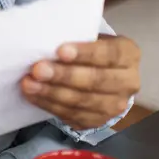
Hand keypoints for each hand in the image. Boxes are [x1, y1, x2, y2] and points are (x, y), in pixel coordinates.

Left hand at [21, 35, 140, 130]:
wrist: (103, 76)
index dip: (85, 53)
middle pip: (95, 81)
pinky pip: (72, 115)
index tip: (60, 50)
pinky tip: (33, 95)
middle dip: (63, 75)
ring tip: (29, 83)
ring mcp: (115, 105)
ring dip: (51, 93)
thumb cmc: (92, 50)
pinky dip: (49, 105)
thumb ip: (78, 37)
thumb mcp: (92, 37)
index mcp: (129, 55)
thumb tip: (47, 39)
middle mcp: (128, 82)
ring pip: (82, 101)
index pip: (109, 54)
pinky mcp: (98, 121)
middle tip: (38, 69)